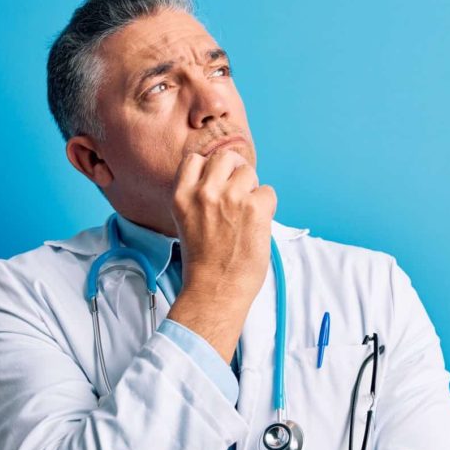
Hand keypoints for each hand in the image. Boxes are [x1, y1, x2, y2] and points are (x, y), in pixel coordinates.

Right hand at [166, 149, 277, 362]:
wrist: (215, 291)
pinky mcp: (254, 208)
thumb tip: (226, 179)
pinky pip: (268, 192)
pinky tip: (257, 225)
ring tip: (247, 215)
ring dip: (252, 189)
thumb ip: (199, 198)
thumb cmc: (204, 262)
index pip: (195, 159)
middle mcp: (204, 193)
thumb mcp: (187, 222)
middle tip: (240, 194)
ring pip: (249, 171)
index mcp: (181, 196)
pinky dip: (267, 207)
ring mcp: (230, 198)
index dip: (210, 168)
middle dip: (235, 172)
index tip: (218, 183)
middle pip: (225, 158)